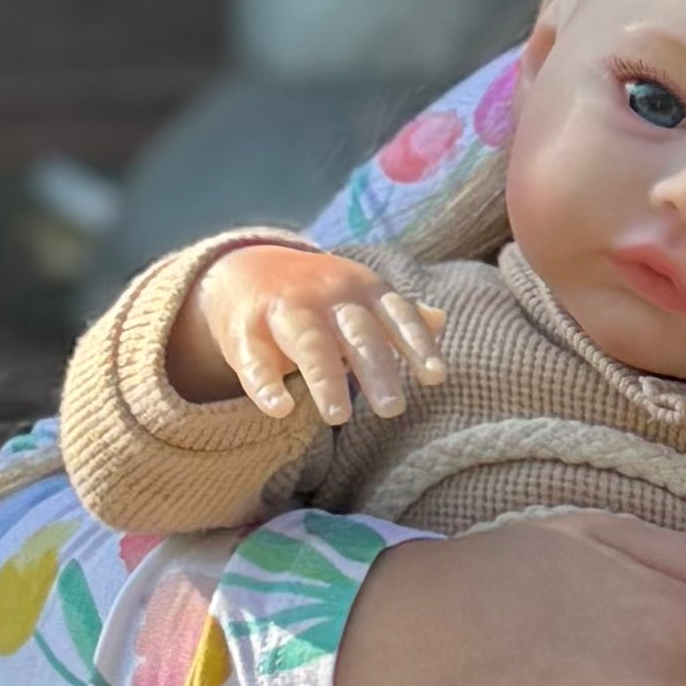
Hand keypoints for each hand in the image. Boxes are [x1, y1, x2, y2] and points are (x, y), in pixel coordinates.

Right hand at [176, 242, 445, 426]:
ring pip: (310, 344)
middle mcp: (326, 296)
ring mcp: (285, 310)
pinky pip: (256, 359)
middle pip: (357, 334)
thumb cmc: (319, 299)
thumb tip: (441, 320)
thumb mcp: (360, 299)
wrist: (244, 270)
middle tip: (393, 409)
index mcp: (362, 290)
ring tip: (339, 416)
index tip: (436, 377)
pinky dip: (266, 384)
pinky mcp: (245, 332)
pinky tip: (280, 409)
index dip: (417, 344)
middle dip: (376, 369)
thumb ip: (398, 316)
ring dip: (325, 379)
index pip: (397, 315)